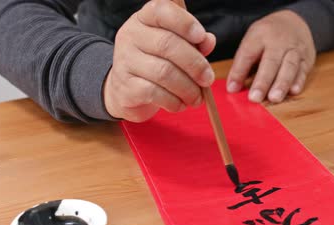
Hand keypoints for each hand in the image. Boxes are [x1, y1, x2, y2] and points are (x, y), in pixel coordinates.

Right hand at [103, 0, 215, 121]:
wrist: (126, 90)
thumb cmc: (156, 63)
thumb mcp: (176, 47)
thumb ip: (194, 42)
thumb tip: (209, 40)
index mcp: (144, 19)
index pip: (161, 10)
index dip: (184, 22)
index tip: (201, 37)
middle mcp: (131, 35)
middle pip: (167, 44)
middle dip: (195, 64)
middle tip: (208, 79)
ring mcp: (125, 61)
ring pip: (164, 72)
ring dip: (188, 88)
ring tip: (197, 97)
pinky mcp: (125, 87)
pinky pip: (155, 93)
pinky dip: (174, 101)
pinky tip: (180, 104)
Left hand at [227, 10, 315, 102]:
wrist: (295, 22)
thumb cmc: (268, 36)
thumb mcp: (253, 41)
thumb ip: (244, 63)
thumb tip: (234, 88)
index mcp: (260, 35)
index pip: (248, 54)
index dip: (239, 72)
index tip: (232, 88)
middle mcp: (278, 41)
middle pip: (270, 62)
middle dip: (262, 81)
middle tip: (255, 98)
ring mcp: (295, 49)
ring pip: (289, 66)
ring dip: (281, 84)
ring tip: (274, 98)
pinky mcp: (307, 58)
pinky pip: (303, 70)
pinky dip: (299, 81)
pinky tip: (293, 91)